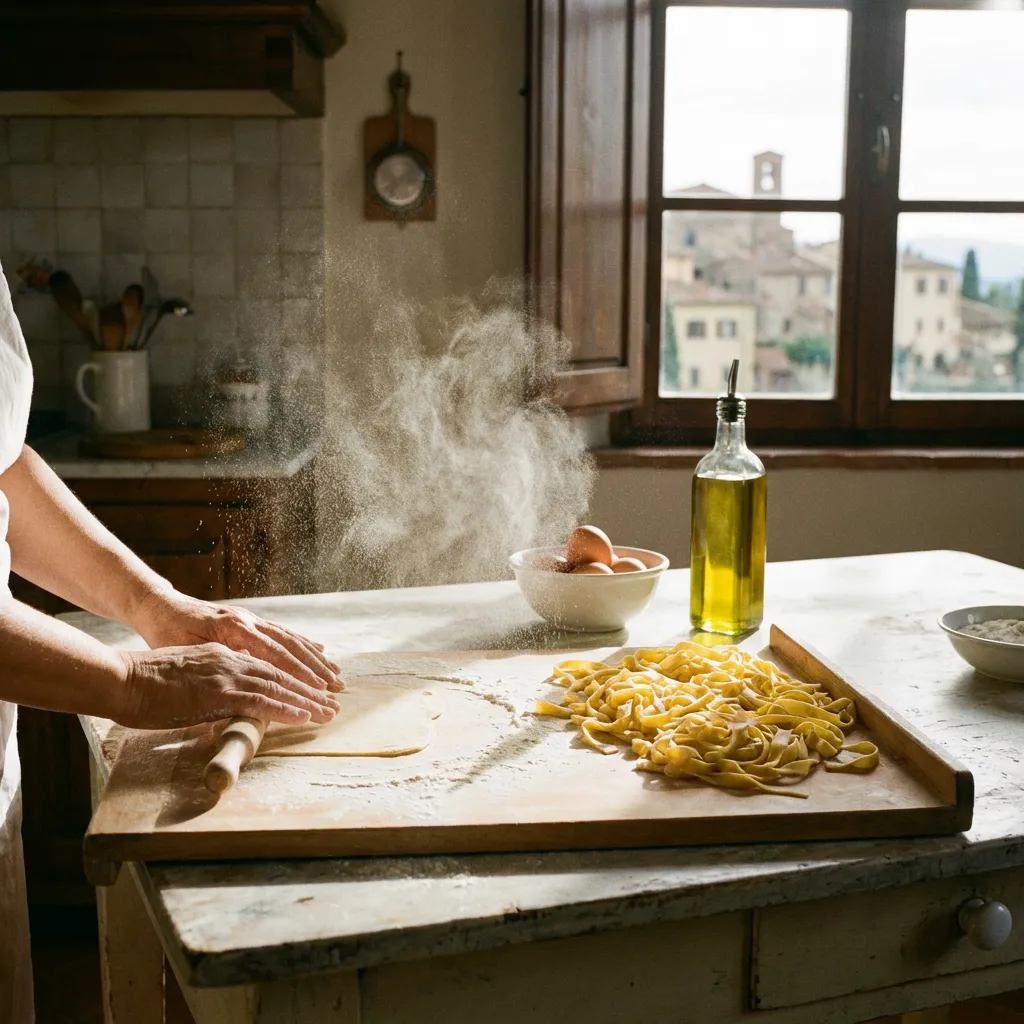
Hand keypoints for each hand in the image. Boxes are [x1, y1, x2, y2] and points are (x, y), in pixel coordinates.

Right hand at [118, 644, 338, 729]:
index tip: (313, 688)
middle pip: (279, 672)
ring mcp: (225, 674)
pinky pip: (260, 700)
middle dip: (309, 687)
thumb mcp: (183, 681)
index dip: (292, 677)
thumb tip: (216, 710)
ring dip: (306, 699)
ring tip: (329, 711)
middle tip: (333, 700)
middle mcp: (229, 659)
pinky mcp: (218, 691)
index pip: (265, 665)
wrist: (120, 678)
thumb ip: (205, 691)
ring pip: (277, 685)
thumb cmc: (142, 683)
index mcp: (221, 655)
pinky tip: (305, 715)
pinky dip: (286, 708)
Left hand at [130, 590, 342, 694]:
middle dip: (315, 671)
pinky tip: (319, 650)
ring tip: (336, 676)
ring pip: (291, 639)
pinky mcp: (250, 620)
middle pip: (289, 648)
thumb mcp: (180, 655)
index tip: (317, 694)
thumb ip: (209, 673)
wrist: (158, 606)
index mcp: (232, 630)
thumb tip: (230, 703)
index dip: (297, 678)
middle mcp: (247, 622)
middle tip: (337, 691)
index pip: (273, 657)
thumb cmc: (164, 633)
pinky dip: (304, 643)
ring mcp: (251, 618)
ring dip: (315, 659)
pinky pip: (283, 632)